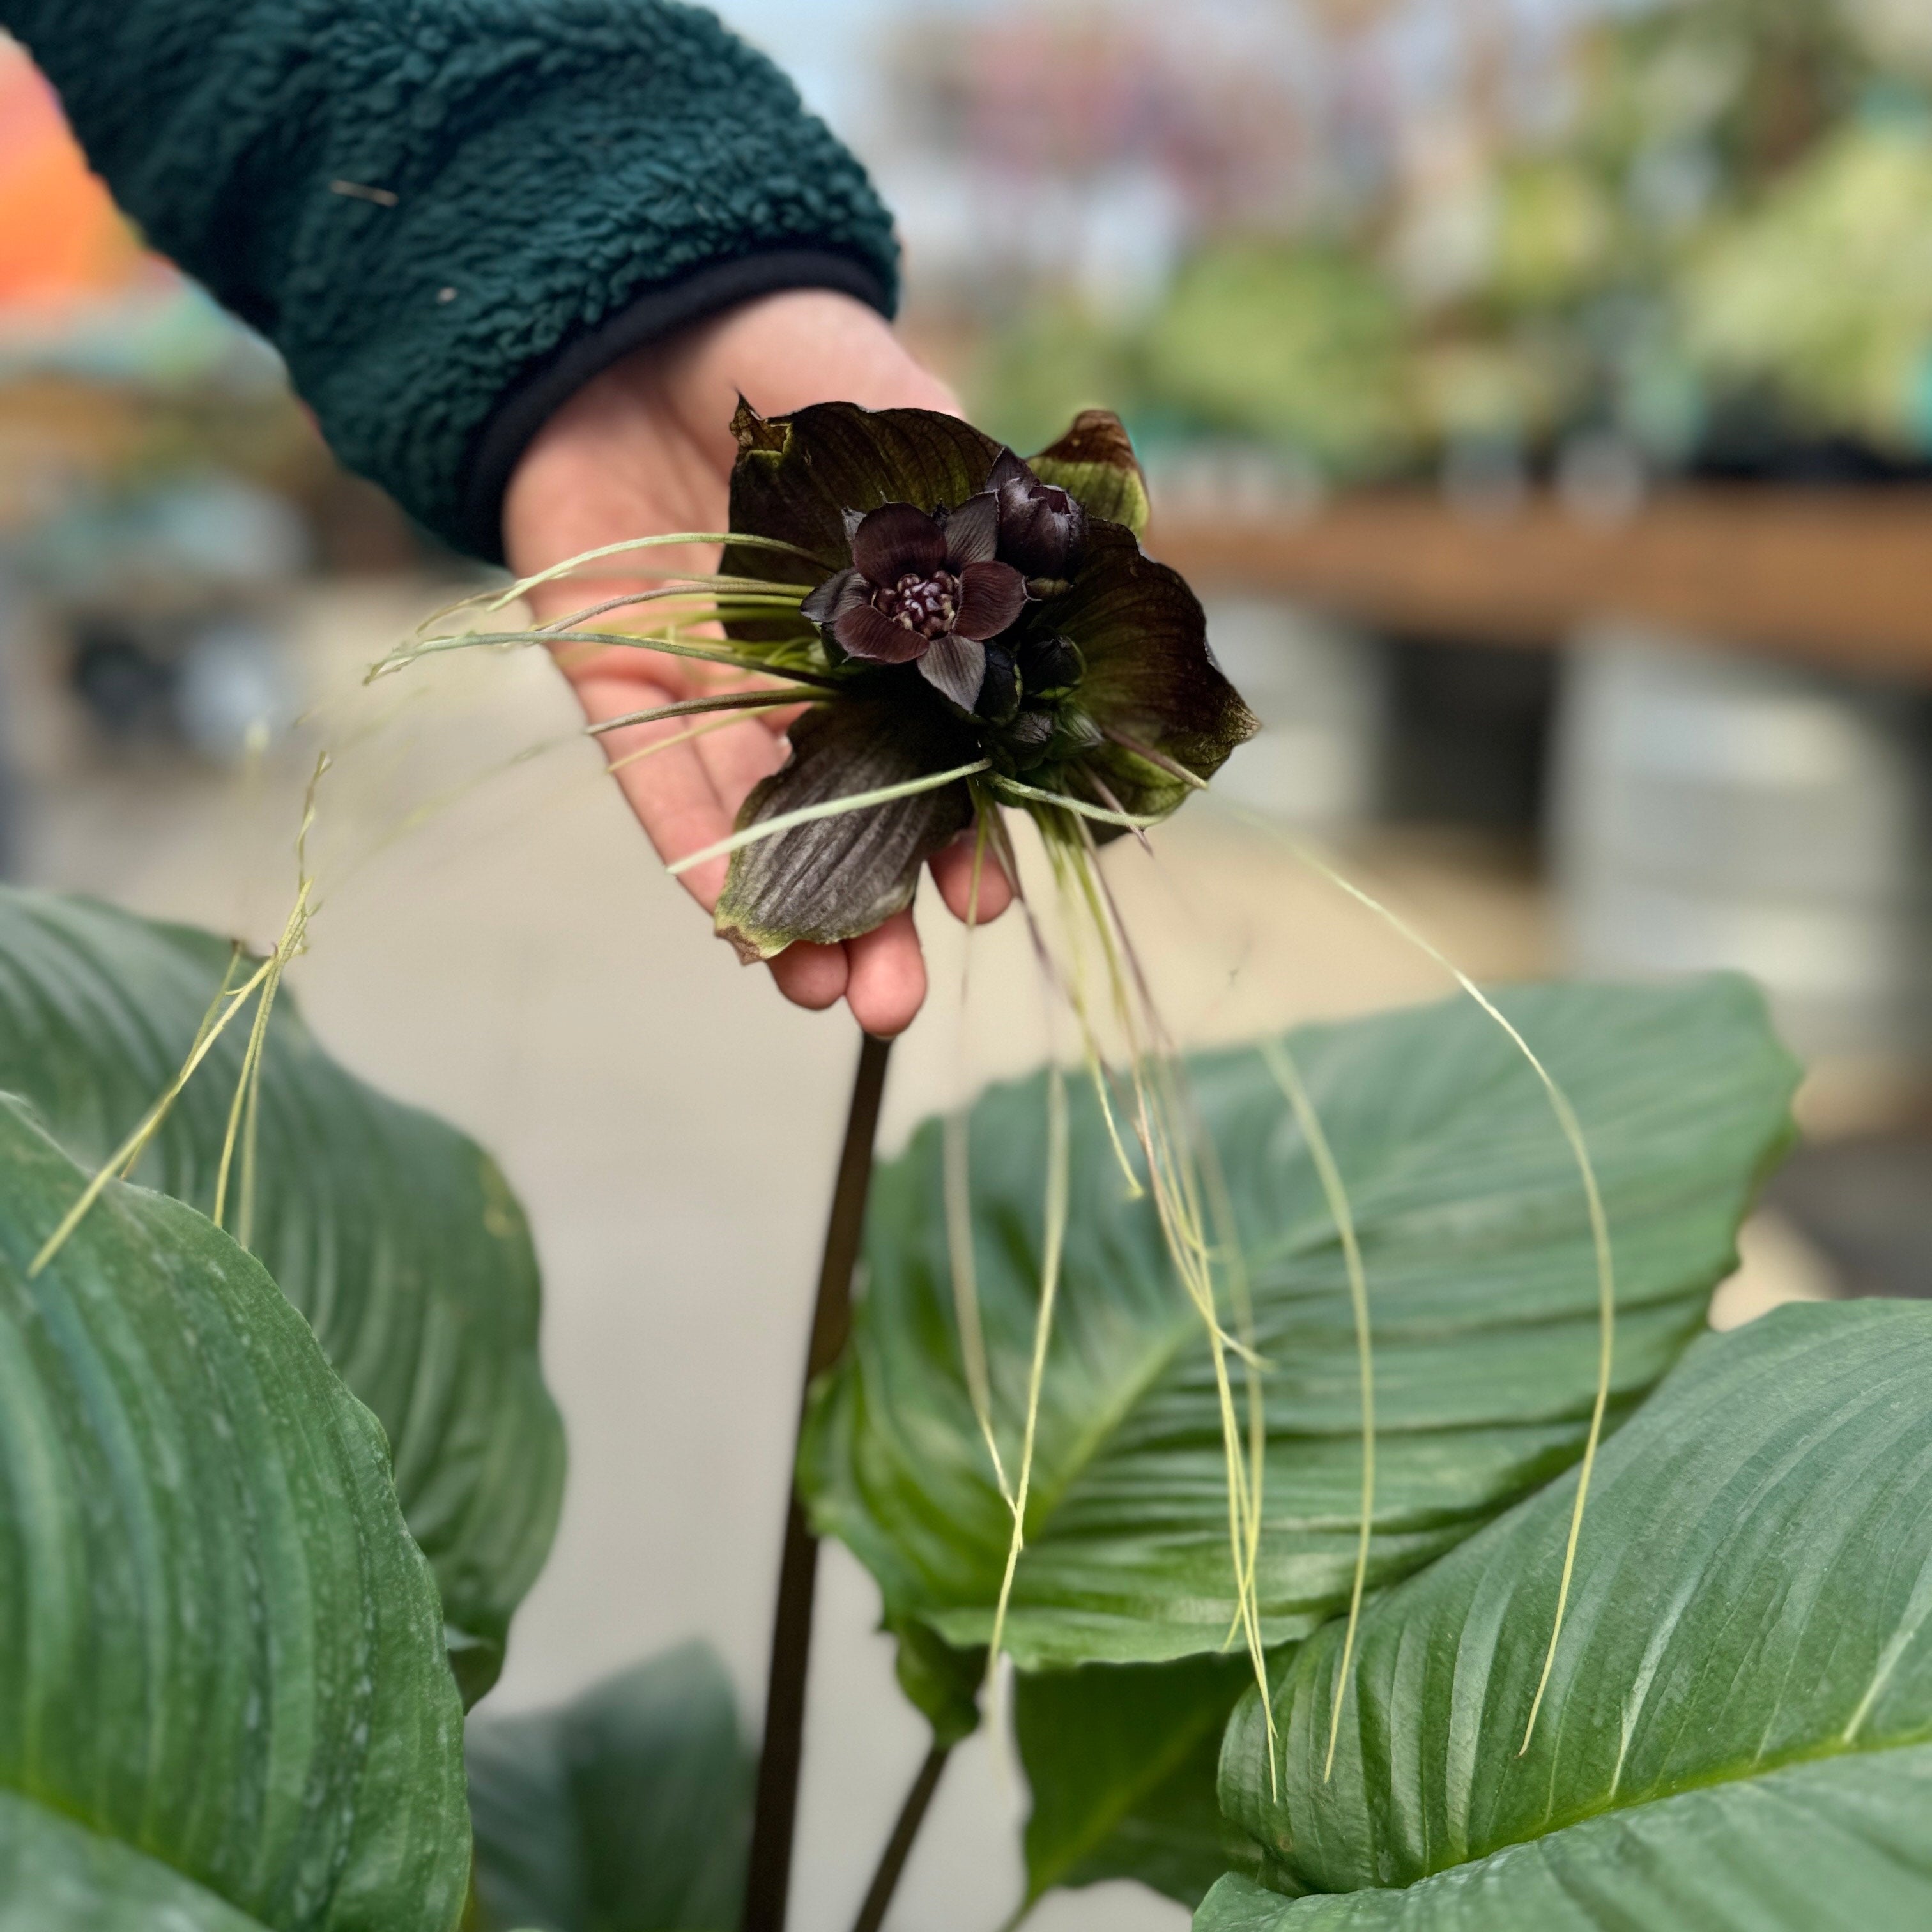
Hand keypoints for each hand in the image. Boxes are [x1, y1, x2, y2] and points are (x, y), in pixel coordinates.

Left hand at [503, 289, 1012, 1037]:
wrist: (637, 304)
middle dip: (876, 919)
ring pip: (761, 825)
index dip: (966, 836)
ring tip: (825, 997)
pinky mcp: (618, 683)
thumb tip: (1074, 593)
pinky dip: (692, 849)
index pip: (943, 761)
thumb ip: (974, 510)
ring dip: (791, 916)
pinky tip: (730, 922)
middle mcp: (809, 681)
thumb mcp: (908, 421)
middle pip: (853, 820)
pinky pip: (655, 781)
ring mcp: (714, 691)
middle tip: (894, 1004)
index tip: (988, 900)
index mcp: (895, 635)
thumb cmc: (791, 352)